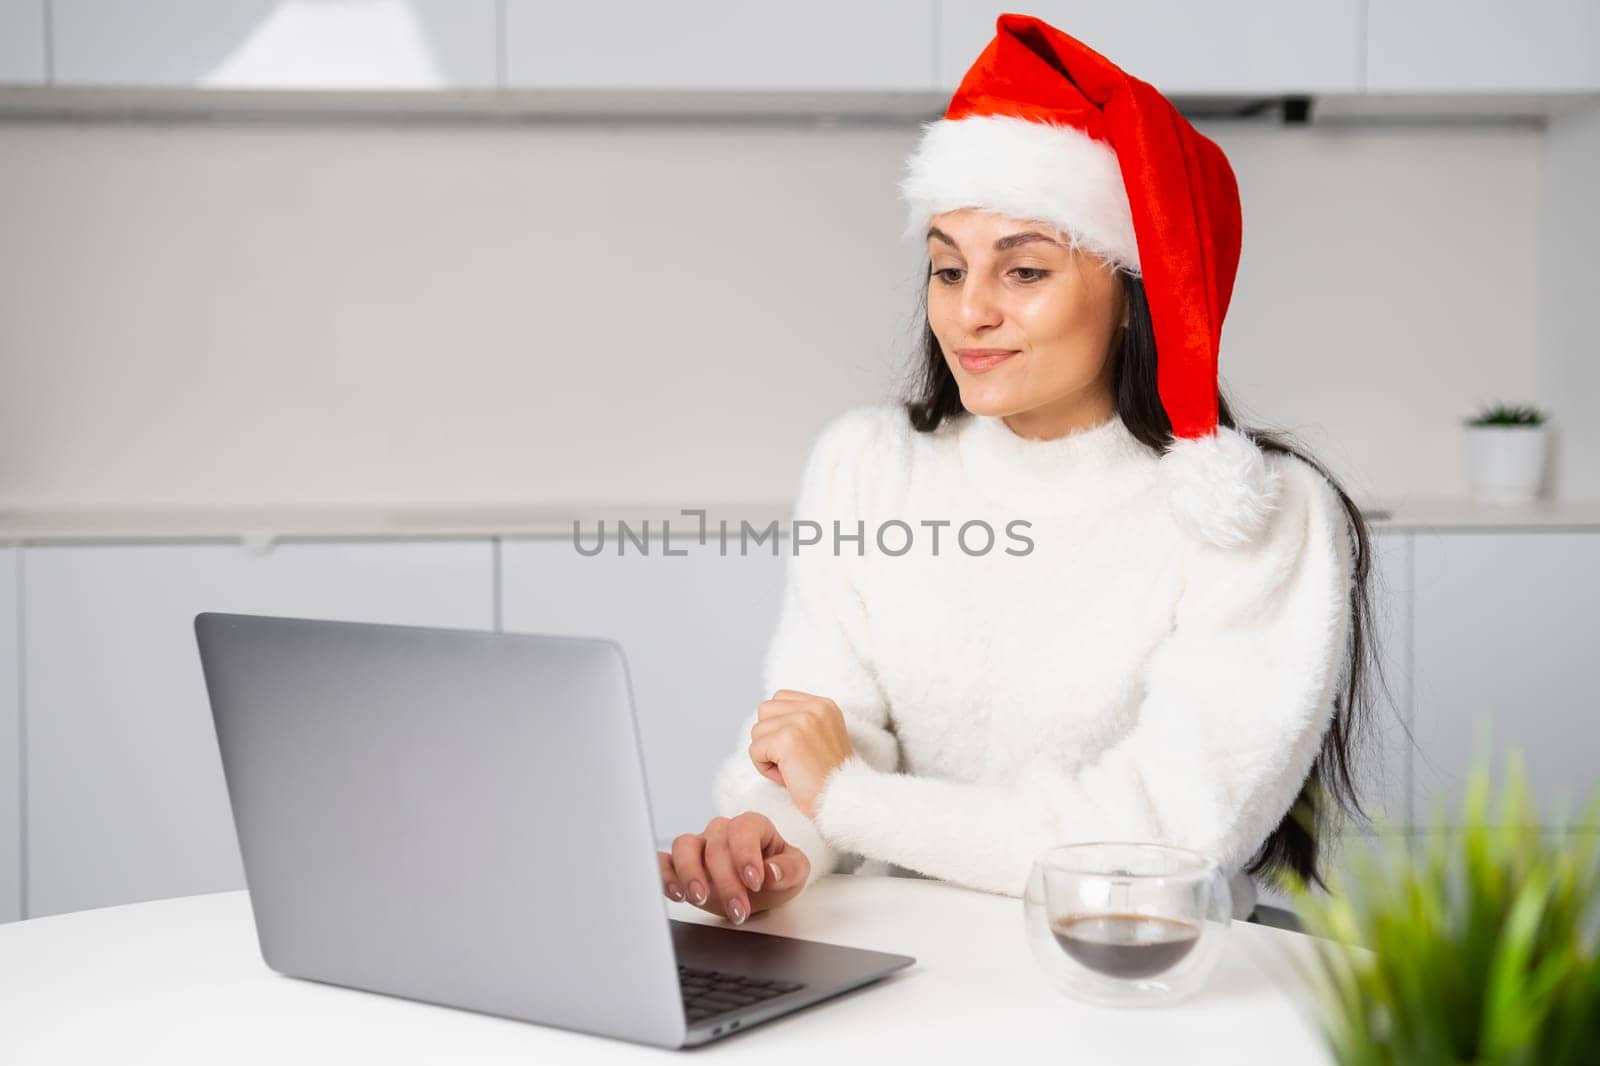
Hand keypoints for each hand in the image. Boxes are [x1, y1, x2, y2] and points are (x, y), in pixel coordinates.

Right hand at [658, 812, 810, 924]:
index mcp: (751, 826)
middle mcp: (722, 832)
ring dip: (690, 874)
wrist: (761, 889)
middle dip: (726, 881)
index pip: (742, 829)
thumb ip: (789, 869)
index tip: (754, 882)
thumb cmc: (777, 874)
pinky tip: (675, 893)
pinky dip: (664, 874)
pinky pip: (664, 861)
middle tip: (739, 909)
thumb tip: (772, 872)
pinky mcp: (681, 864)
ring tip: (699, 898)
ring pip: (684, 846)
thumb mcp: (796, 872)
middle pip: (715, 845)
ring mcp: (699, 845)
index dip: (746, 854)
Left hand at [748, 689, 854, 818]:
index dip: (779, 725)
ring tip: (791, 770)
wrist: (844, 799)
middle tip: (791, 760)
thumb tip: (767, 722)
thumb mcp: (824, 738)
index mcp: (824, 705)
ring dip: (767, 755)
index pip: (780, 698)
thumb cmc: (831, 779)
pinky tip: (786, 777)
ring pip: (757, 731)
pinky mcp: (786, 740)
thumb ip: (802, 723)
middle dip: (769, 737)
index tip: (795, 748)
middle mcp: (814, 708)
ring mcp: (800, 722)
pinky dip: (764, 769)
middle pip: (765, 711)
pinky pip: (755, 750)